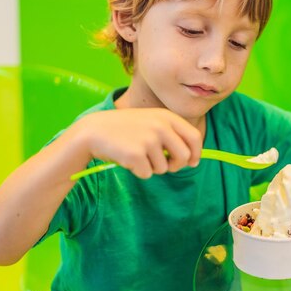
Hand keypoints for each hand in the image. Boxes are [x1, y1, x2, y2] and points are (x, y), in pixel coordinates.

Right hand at [78, 108, 201, 178]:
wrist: (94, 131)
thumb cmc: (126, 129)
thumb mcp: (151, 122)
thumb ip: (172, 135)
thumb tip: (192, 159)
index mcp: (166, 116)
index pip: (194, 137)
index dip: (196, 153)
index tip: (193, 162)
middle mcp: (160, 126)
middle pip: (184, 156)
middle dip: (176, 166)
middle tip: (164, 165)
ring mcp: (148, 139)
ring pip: (164, 168)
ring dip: (152, 168)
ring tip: (137, 155)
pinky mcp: (136, 154)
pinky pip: (147, 174)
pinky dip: (138, 171)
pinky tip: (127, 159)